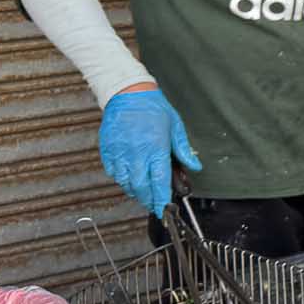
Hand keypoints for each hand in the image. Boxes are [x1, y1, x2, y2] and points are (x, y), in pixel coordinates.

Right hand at [98, 85, 201, 217]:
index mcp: (155, 148)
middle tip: (154, 204)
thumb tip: (195, 166)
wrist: (128, 94)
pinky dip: (121, 180)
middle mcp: (136, 153)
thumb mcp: (176, 127)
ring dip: (135, 192)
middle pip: (141, 187)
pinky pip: (113, 173)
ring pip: (125, 183)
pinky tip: (129, 179)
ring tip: (144, 192)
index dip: (161, 199)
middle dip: (148, 200)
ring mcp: (119, 152)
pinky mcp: (108, 150)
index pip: (159, 181)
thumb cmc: (153, 108)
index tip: (163, 210)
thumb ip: (184, 150)